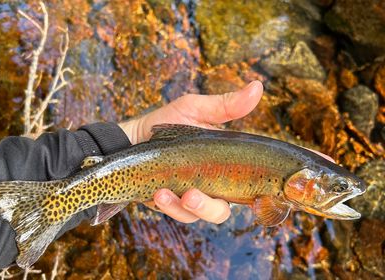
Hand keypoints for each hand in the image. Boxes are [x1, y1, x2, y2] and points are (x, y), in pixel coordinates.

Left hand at [119, 81, 263, 223]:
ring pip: (198, 216)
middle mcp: (211, 184)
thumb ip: (226, 105)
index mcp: (224, 166)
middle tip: (192, 196)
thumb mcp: (196, 109)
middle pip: (222, 210)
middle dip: (209, 208)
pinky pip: (174, 213)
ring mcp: (190, 195)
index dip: (258, 197)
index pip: (248, 187)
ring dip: (184, 209)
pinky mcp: (170, 203)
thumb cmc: (169, 121)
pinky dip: (167, 206)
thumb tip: (258, 86)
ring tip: (164, 194)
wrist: (134, 135)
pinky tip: (157, 194)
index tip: (256, 196)